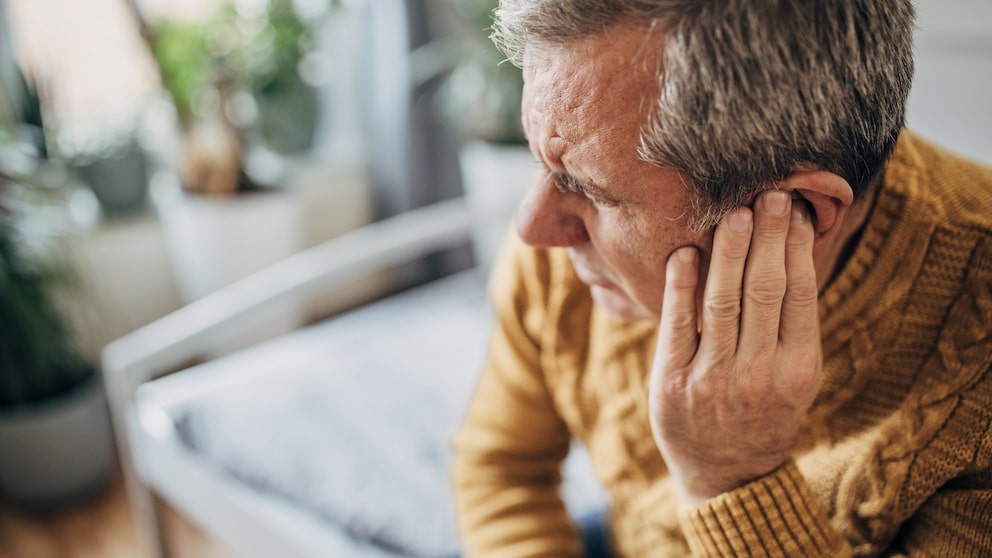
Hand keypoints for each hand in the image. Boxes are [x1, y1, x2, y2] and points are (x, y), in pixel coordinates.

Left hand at [649, 190, 821, 504]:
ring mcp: (713, 379)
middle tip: (769, 193)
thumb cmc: (764, 410)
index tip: (796, 209)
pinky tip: (685, 253)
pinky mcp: (672, 383)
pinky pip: (678, 325)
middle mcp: (758, 374)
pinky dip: (681, 286)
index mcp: (798, 369)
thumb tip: (790, 248)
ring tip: (733, 213)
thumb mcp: (794, 376)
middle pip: (764, 290)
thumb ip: (791, 324)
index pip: (800, 294)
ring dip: (728, 252)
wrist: (728, 473)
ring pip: (722, 302)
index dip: (797, 248)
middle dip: (767, 237)